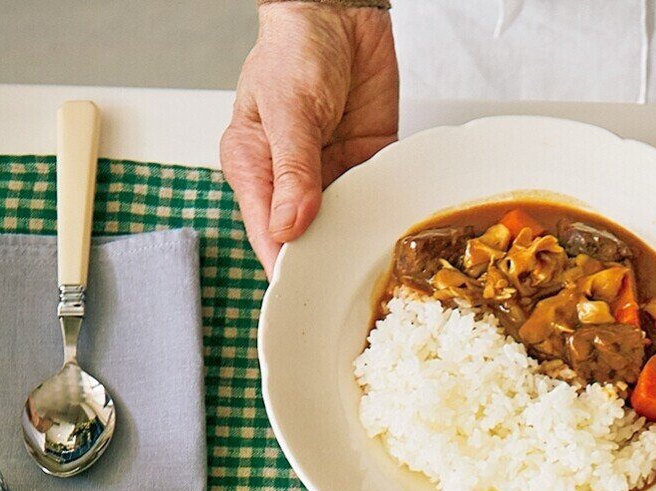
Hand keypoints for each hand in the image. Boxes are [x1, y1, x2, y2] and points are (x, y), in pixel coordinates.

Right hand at [221, 3, 398, 276]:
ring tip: (380, 268)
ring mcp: (331, 172)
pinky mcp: (367, 162)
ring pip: (347, 223)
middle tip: (352, 292)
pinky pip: (379, 197)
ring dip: (362, 239)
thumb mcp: (288, 111)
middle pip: (309, 239)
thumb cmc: (294, 50)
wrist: (339, 13)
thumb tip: (289, 228)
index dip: (287, 269)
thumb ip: (292, 171)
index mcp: (254, 169)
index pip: (267, 234)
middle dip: (329, 262)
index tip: (307, 297)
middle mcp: (291, 178)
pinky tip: (400, 230)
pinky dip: (389, 211)